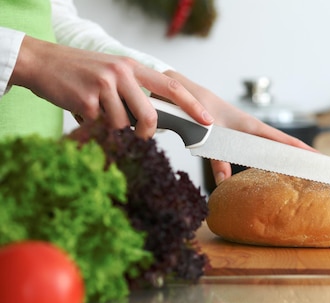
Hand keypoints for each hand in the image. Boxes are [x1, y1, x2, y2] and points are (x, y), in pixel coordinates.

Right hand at [10, 36, 211, 137]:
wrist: (41, 62)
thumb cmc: (81, 72)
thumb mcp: (113, 72)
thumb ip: (134, 90)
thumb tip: (154, 120)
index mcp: (132, 67)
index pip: (170, 86)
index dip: (191, 105)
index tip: (207, 120)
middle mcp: (122, 73)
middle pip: (149, 115)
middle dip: (147, 131)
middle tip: (140, 133)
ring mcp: (104, 85)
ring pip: (122, 123)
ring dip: (110, 124)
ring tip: (96, 107)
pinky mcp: (87, 99)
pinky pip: (100, 124)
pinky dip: (91, 121)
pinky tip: (80, 105)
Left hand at [165, 70, 315, 184]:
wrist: (178, 91)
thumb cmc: (193, 105)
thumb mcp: (205, 134)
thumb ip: (215, 159)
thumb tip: (224, 183)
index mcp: (249, 125)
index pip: (282, 140)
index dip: (300, 150)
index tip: (318, 158)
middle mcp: (250, 130)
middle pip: (281, 145)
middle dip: (299, 156)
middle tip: (319, 169)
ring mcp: (243, 134)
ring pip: (268, 149)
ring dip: (282, 159)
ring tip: (298, 173)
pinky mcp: (232, 138)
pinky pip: (251, 153)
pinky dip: (260, 162)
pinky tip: (265, 172)